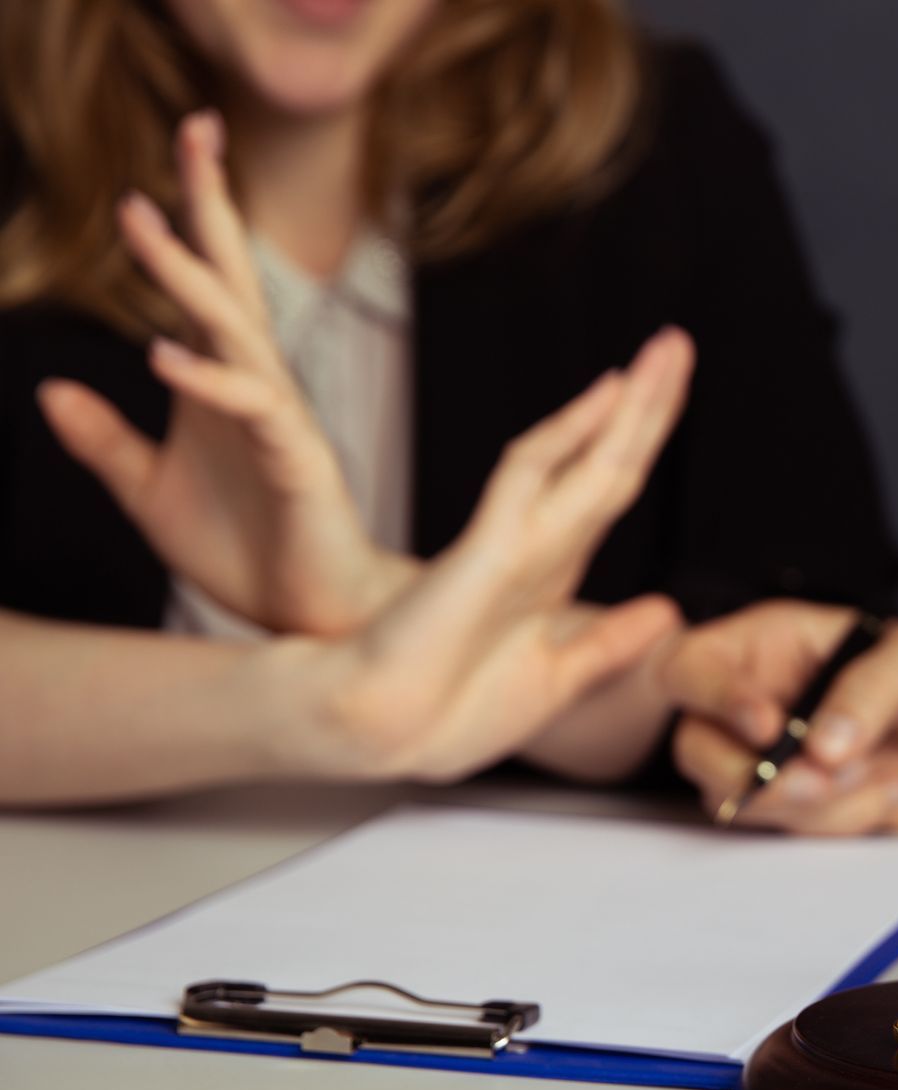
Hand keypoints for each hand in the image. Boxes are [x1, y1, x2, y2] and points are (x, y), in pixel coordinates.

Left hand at [37, 110, 409, 635]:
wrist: (313, 620)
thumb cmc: (247, 556)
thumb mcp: (149, 494)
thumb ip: (106, 441)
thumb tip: (51, 392)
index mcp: (223, 388)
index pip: (205, 291)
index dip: (184, 225)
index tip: (155, 168)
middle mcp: (257, 389)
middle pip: (232, 280)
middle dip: (210, 204)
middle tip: (196, 128)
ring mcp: (282, 421)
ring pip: (237, 331)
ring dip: (188, 275)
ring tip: (143, 220)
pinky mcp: (298, 463)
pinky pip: (253, 409)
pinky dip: (207, 380)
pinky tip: (163, 354)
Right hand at [289, 328, 696, 782]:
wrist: (382, 737)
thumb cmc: (452, 715)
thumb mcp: (557, 678)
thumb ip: (610, 644)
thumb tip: (667, 613)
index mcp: (551, 568)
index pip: (611, 486)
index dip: (646, 436)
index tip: (677, 388)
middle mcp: (537, 542)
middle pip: (607, 459)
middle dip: (649, 401)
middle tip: (679, 342)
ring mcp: (513, 539)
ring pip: (581, 455)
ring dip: (628, 403)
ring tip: (666, 348)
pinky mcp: (486, 548)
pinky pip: (529, 475)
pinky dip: (569, 434)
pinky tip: (607, 395)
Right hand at [658, 602, 897, 832]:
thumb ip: (872, 687)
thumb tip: (823, 745)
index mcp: (766, 645)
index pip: (693, 665)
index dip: (714, 699)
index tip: (770, 727)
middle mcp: (754, 701)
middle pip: (695, 747)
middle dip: (749, 777)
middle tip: (817, 782)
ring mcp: (770, 760)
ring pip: (737, 800)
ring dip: (806, 804)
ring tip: (873, 775)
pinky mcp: (796, 807)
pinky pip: (787, 830)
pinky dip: (839, 822)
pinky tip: (883, 792)